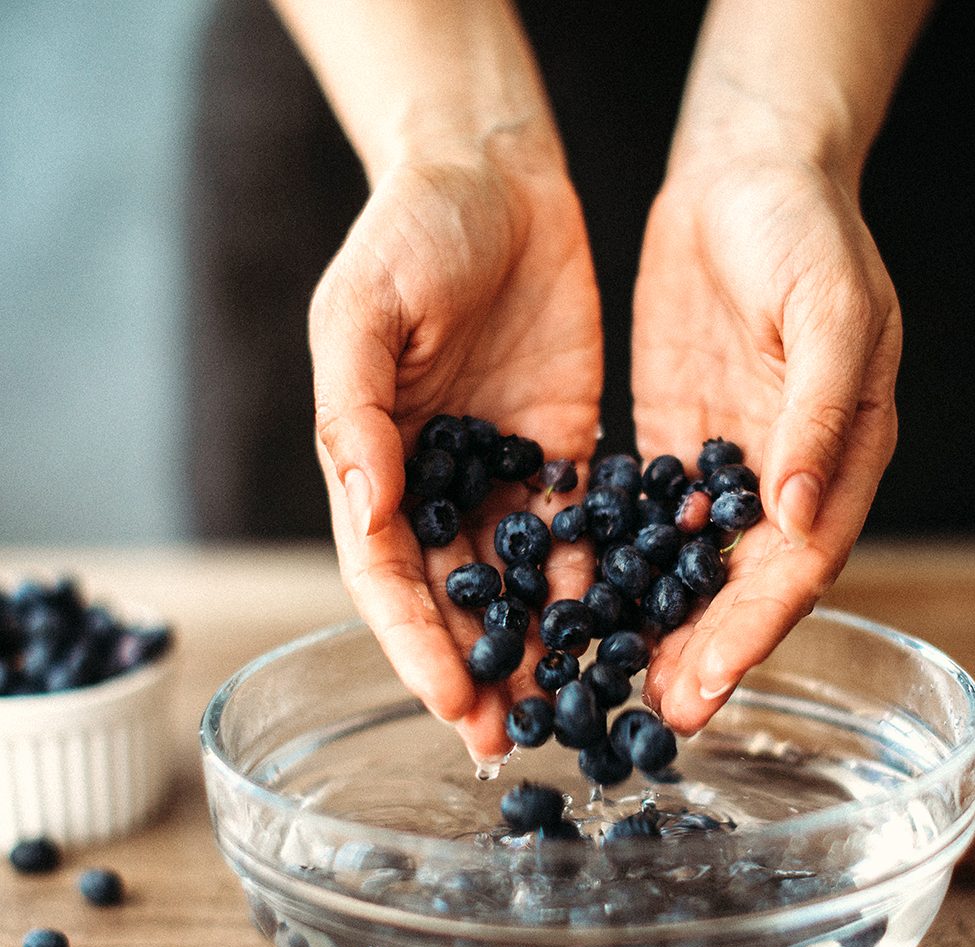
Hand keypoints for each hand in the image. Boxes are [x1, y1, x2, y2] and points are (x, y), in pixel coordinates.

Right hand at [311, 144, 601, 761]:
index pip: (387, 577)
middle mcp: (436, 487)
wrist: (494, 175)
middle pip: (454, 600)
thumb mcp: (359, 311)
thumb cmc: (409, 231)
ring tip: (567, 707)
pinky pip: (580, 533)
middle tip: (510, 740)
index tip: (453, 702)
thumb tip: (364, 513)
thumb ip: (355, 414)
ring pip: (520, 583)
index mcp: (373, 463)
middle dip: (478, 671)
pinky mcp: (564, 456)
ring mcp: (502, 476)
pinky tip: (617, 632)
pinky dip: (595, 583)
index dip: (415, 645)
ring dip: (539, 647)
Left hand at [632, 159, 900, 732]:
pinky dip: (622, 568)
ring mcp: (728, 470)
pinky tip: (583, 607)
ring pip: (692, 570)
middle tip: (648, 716)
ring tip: (610, 683)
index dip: (752, 632)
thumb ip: (821, 414)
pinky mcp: (677, 449)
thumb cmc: (805, 228)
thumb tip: (795, 514)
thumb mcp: (830, 307)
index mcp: (842, 457)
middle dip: (700, 654)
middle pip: (743, 588)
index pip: (797, 567)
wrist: (744, 174)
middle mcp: (786, 480)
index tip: (706, 686)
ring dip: (658, 629)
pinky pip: (647, 523)